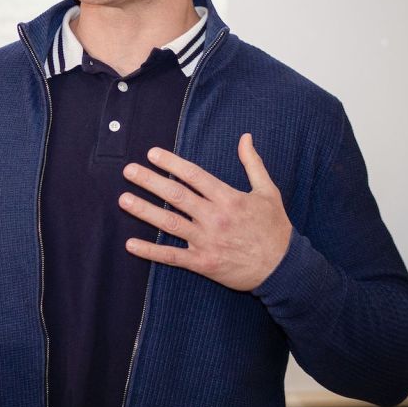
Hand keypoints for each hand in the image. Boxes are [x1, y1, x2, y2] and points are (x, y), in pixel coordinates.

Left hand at [119, 133, 292, 291]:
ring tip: (124, 200)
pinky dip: (150, 252)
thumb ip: (253, 164)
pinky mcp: (203, 263)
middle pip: (176, 196)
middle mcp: (214, 218)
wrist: (283, 269)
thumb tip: (245, 137)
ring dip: (145, 211)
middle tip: (129, 171)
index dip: (171, 163)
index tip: (151, 154)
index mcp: (228, 198)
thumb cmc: (275, 229)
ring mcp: (207, 241)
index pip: (194, 176)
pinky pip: (172, 257)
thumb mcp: (269, 192)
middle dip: (150, 182)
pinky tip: (131, 244)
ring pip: (170, 224)